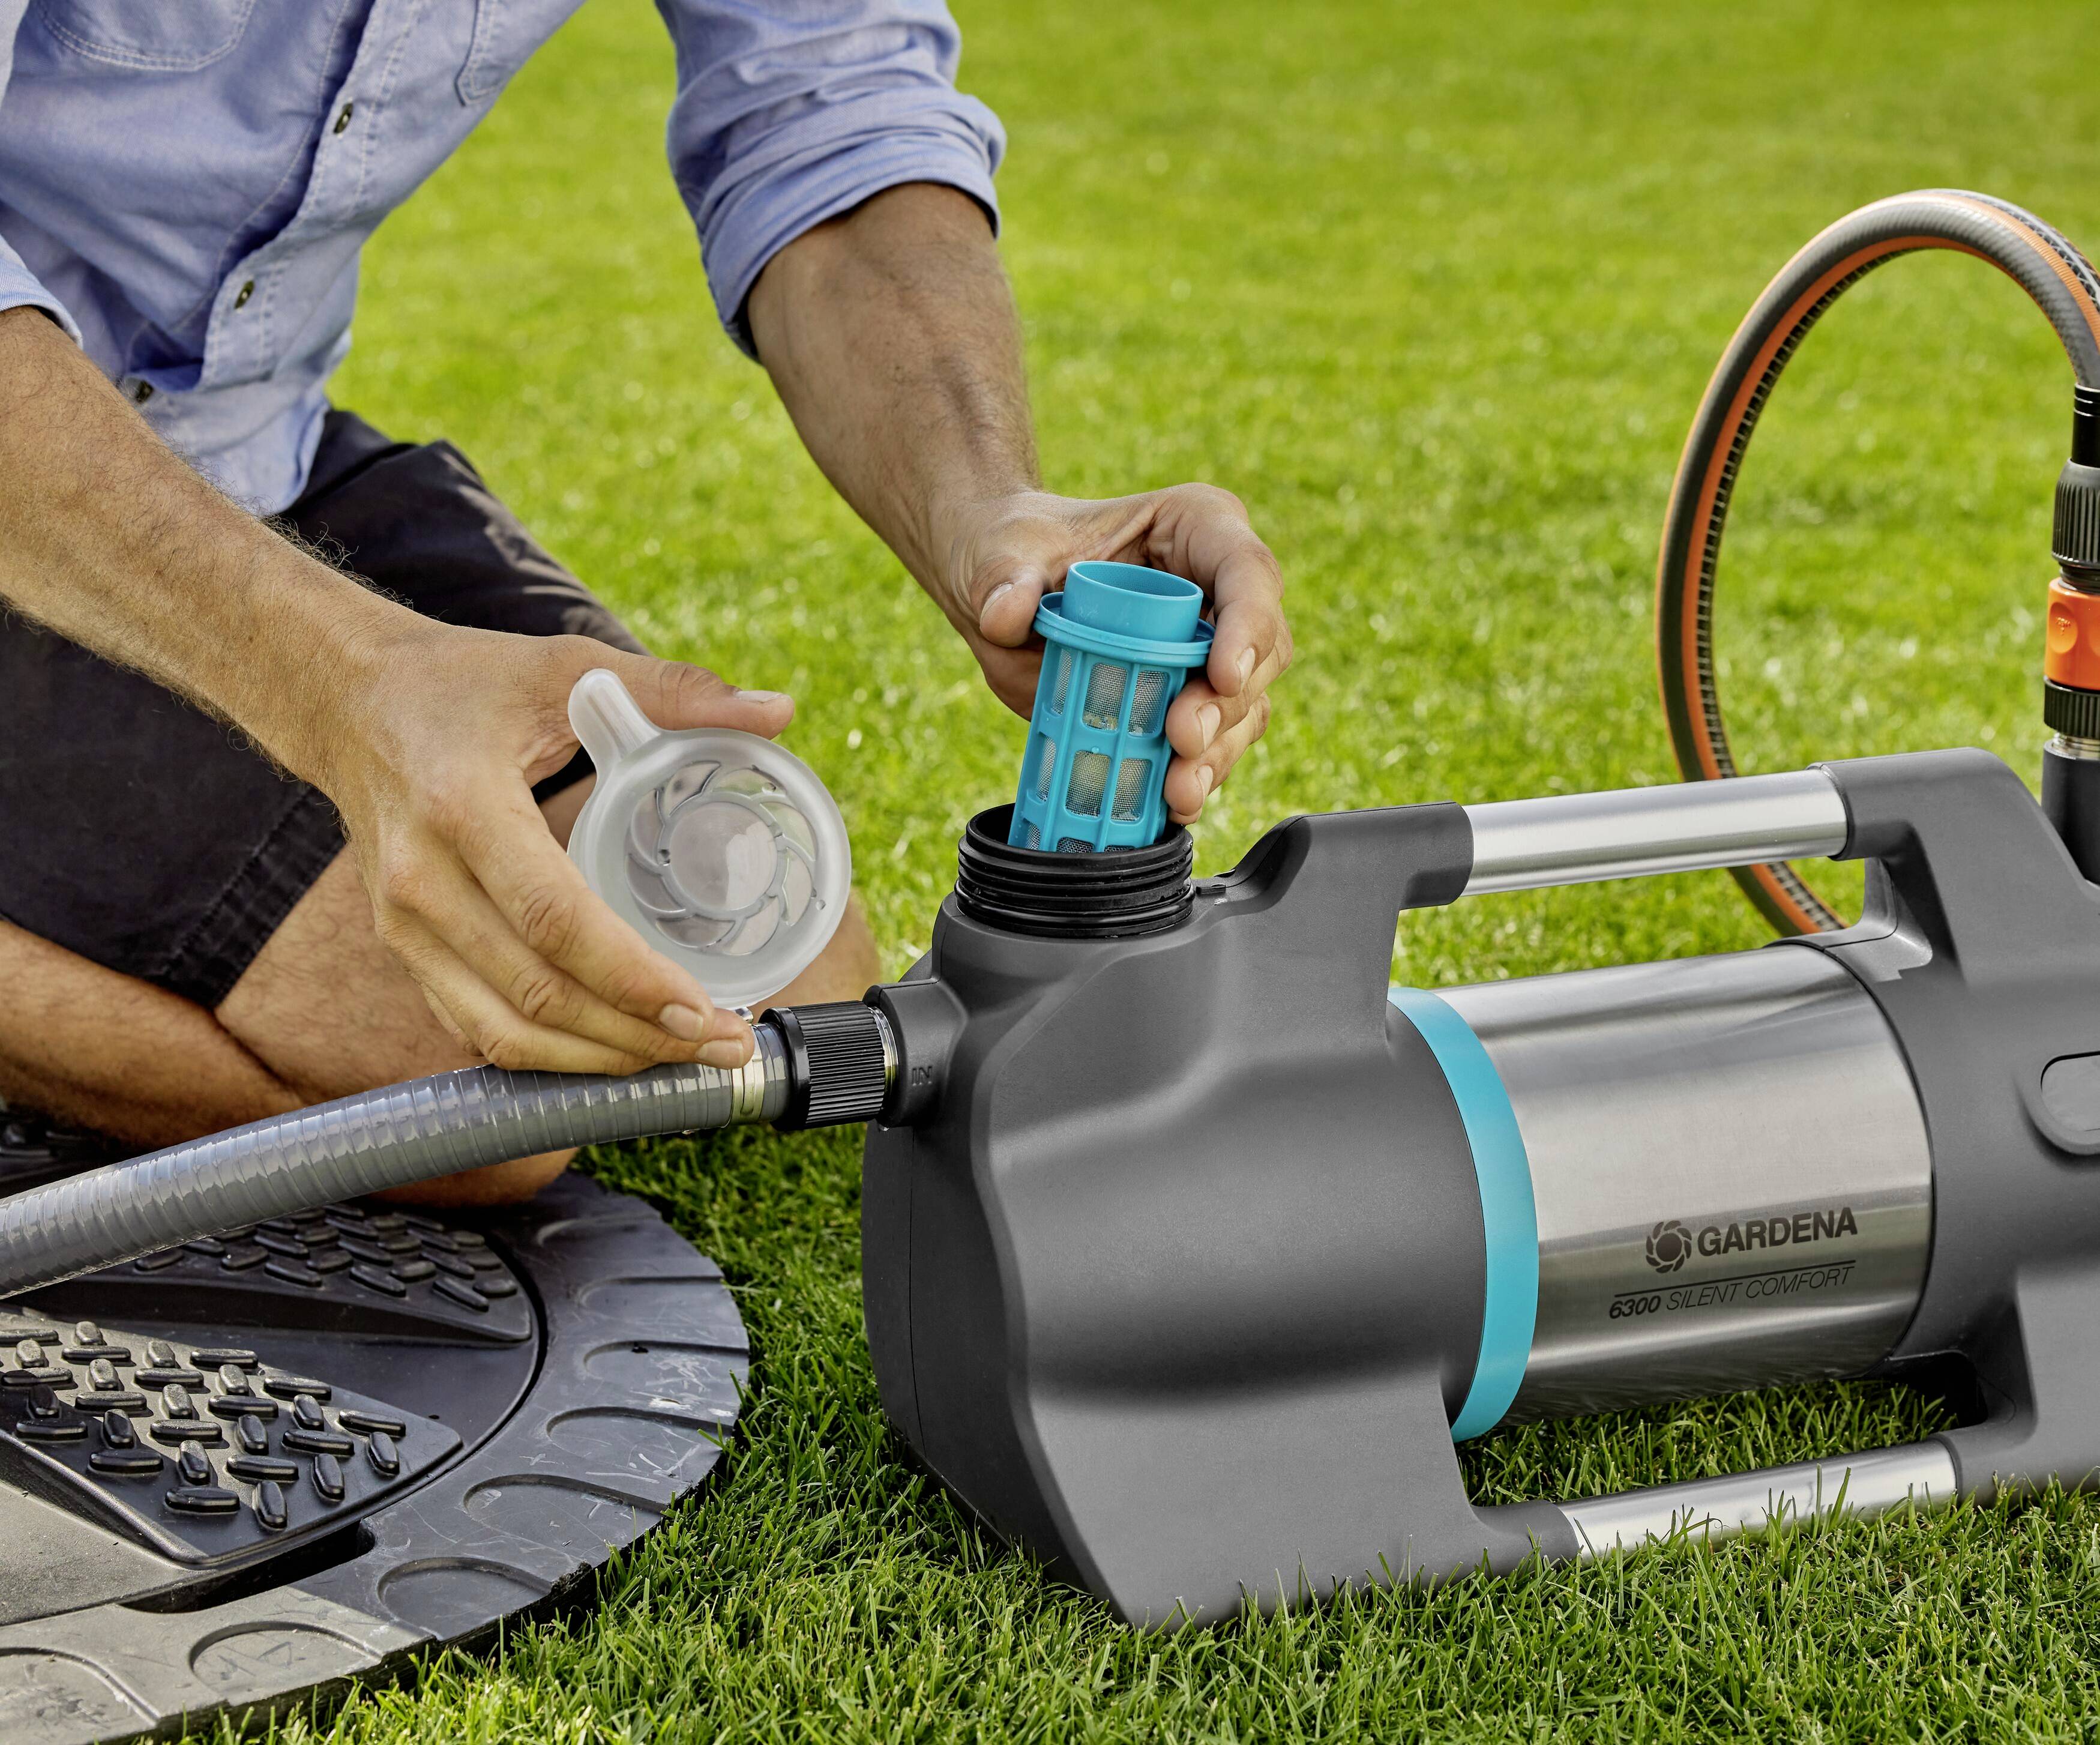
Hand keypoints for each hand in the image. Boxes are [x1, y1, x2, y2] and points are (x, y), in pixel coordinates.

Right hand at [304, 619, 794, 1075]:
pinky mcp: (404, 951)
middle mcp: (421, 881)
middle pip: (538, 993)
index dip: (632, 976)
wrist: (348, 704)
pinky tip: (618, 1052)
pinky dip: (552, 1057)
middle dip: (638, 1035)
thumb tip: (778, 713)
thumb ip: (675, 690)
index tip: (704, 1007)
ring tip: (685, 1059)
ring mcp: (404, 927)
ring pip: (507, 1031)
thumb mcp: (565, 668)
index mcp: (462, 807)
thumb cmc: (462, 685)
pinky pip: (479, 1029)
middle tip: (724, 1044)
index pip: (554, 919)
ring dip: (601, 1061)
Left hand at [935, 486, 1289, 821]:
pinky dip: (1197, 775)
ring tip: (1177, 790)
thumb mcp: (1001, 553)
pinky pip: (1215, 743)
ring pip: (1247, 706)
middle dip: (1228, 704)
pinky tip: (1171, 803)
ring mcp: (1212, 648)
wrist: (1001, 595)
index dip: (1248, 626)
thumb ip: (1003, 580)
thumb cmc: (1016, 550)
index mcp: (1197, 526)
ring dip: (1218, 754)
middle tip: (1182, 738)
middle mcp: (1221, 587)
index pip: (1246, 571)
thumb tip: (1005, 618)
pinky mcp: (1192, 699)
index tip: (1222, 676)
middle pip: (1260, 650)